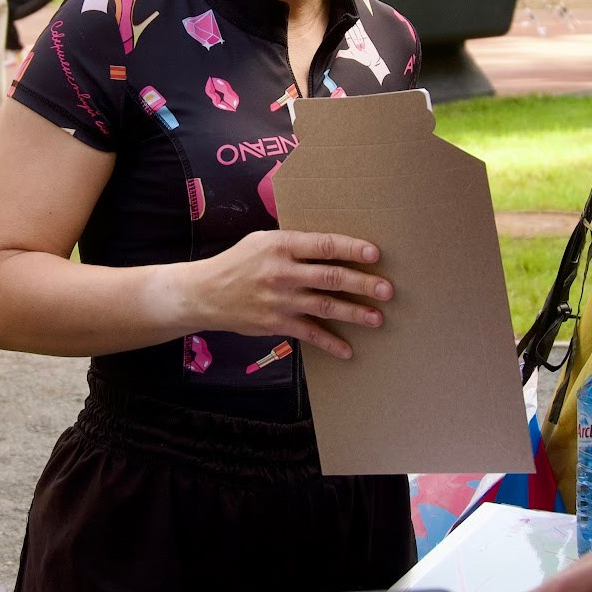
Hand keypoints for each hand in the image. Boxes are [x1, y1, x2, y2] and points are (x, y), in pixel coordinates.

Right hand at [181, 229, 390, 359]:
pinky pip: (309, 334)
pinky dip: (330, 343)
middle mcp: (282, 272)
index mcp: (280, 245)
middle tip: (387, 289)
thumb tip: (332, 245)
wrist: (204, 294)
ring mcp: (280, 300)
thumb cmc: (237, 263)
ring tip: (378, 318)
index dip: (351, 248)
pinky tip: (348, 350)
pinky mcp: (276, 323)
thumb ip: (294, 243)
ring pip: (325, 306)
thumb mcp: (261, 241)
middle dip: (362, 283)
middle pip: (330, 276)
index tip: (375, 253)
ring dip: (354, 313)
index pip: (323, 245)